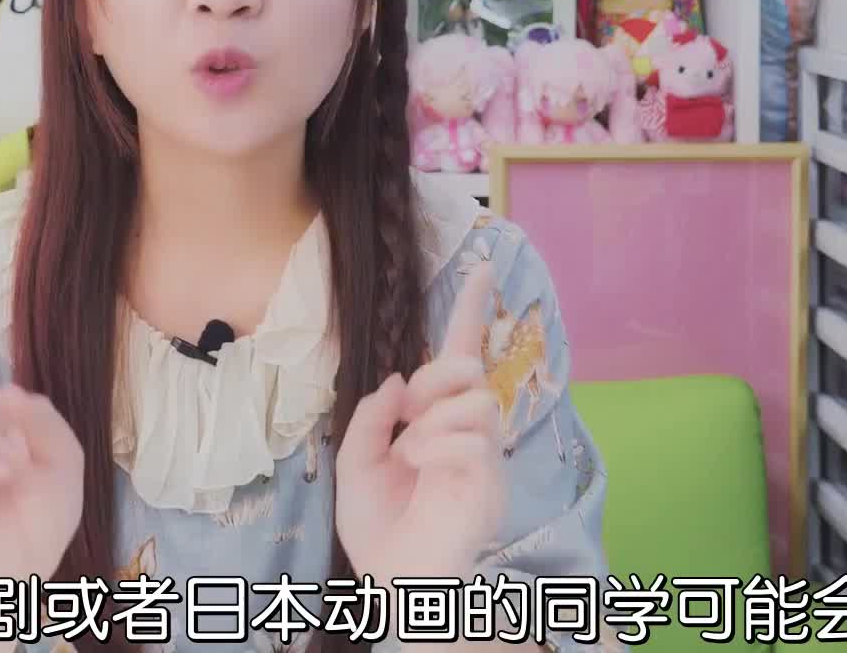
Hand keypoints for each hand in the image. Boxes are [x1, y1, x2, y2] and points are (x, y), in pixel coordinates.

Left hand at [335, 262, 506, 582]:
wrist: (392, 579)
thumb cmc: (376, 526)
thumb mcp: (355, 462)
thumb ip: (371, 416)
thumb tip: (399, 379)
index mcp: (432, 418)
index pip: (458, 355)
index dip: (469, 310)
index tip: (482, 266)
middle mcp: (465, 429)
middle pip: (466, 366)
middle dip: (436, 376)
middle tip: (409, 412)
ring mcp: (483, 454)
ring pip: (473, 398)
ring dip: (431, 422)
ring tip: (411, 455)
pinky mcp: (491, 479)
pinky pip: (468, 437)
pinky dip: (434, 448)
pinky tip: (421, 472)